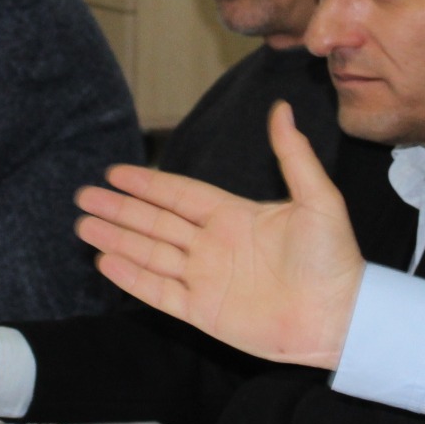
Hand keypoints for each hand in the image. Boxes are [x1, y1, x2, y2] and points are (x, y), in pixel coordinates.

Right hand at [73, 102, 364, 368]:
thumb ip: (293, 156)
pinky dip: (132, 278)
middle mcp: (217, 246)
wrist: (341, 314)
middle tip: (84, 195)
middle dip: (121, 209)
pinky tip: (106, 260)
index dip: (149, 184)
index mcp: (238, 217)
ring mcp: (208, 279)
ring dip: (118, 238)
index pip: (182, 196)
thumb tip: (282, 109)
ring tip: (84, 224)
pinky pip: (159, 292)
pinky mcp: (205, 312)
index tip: (116, 172)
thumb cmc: (335, 257)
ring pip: (151, 254)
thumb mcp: (318, 199)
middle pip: (157, 223)